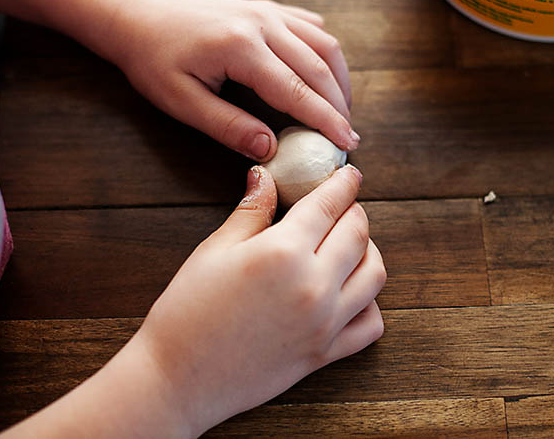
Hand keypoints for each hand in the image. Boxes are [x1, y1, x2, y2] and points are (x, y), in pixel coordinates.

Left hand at [105, 0, 357, 160]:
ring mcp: (266, 10)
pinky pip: (310, 27)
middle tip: (349, 136)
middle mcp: (262, 22)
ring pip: (323, 43)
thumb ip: (228, 127)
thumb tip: (270, 149)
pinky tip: (326, 75)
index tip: (347, 143)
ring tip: (342, 111)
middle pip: (319, 67)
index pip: (297, 90)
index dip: (327, 120)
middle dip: (340, 105)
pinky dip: (326, 53)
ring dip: (339, 79)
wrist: (138, 17)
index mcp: (241, 47)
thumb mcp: (182, 103)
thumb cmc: (153, 62)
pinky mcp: (265, 7)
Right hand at [137, 164, 385, 434]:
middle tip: (343, 205)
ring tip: (349, 243)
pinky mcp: (325, 353)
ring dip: (369, 250)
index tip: (349, 174)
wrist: (178, 379)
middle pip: (358, 234)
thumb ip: (251, 211)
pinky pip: (371, 323)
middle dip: (355, 210)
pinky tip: (351, 291)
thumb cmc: (187, 311)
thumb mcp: (215, 251)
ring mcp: (324, 322)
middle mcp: (313, 285)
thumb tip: (266, 176)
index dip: (343, 183)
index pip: (329, 205)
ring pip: (375, 274)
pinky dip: (370, 302)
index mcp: (283, 252)